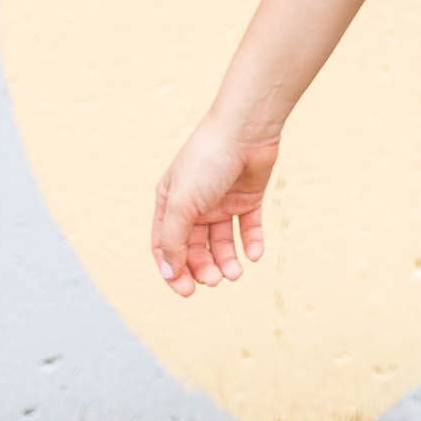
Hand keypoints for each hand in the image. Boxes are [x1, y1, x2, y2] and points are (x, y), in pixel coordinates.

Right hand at [152, 115, 280, 297]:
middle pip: (195, 248)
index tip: (187, 291)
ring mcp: (222, 201)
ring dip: (227, 261)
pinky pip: (249, 228)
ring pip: (222, 242)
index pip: (166, 246)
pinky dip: (251, 243)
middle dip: (204, 268)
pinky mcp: (248, 198)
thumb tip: (170, 273)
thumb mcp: (181, 204)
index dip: (174, 271)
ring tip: (235, 273)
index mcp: (170, 203)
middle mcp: (195, 204)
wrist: (246, 130)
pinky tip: (254, 254)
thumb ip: (172, 240)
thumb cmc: (207, 161)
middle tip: (216, 280)